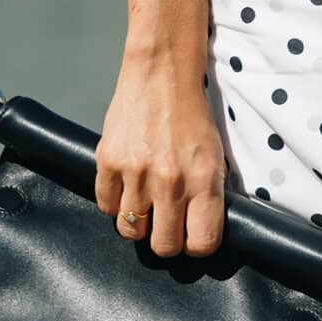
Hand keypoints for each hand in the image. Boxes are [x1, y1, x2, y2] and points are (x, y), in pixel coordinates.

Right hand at [96, 52, 227, 258]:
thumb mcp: (215, 154)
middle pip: (164, 247)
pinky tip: (127, 186)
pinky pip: (106, 206)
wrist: (162, 73)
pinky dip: (115, 202)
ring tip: (145, 202)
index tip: (193, 236)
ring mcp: (136, 172)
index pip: (202, 243)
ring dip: (138, 222)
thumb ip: (209, 195)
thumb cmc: (191, 115)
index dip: (197, 245)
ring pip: (131, 231)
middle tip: (167, 223)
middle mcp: (170, 181)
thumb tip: (202, 233)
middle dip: (166, 239)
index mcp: (203, 179)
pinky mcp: (108, 161)